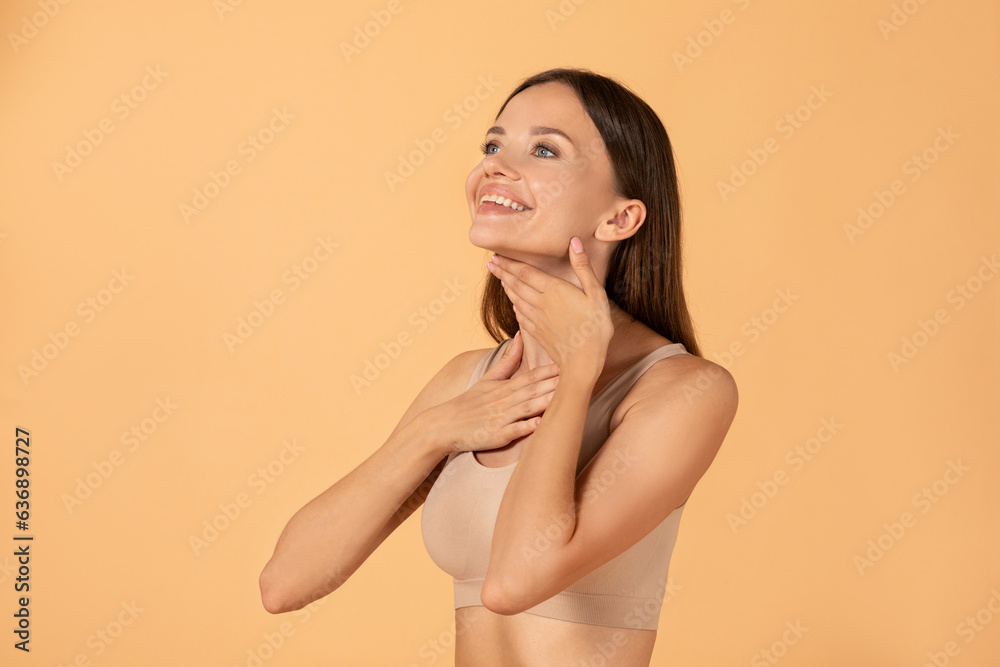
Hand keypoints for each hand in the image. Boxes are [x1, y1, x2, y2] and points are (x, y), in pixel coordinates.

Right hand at [429, 332, 559, 453]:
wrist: (443, 425)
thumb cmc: (468, 403)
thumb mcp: (488, 378)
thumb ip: (508, 360)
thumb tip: (521, 335)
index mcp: (505, 387)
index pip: (532, 376)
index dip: (552, 370)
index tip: (570, 363)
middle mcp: (504, 400)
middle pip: (534, 390)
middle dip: (556, 383)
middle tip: (578, 376)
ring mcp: (501, 418)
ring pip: (527, 408)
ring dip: (547, 402)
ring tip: (566, 397)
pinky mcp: (496, 435)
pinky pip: (514, 431)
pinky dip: (527, 427)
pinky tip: (541, 425)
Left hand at [487, 236, 612, 373]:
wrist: (583, 361)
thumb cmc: (595, 327)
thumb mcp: (595, 293)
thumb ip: (583, 267)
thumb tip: (574, 242)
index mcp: (554, 290)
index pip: (525, 272)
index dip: (509, 264)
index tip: (496, 256)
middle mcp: (541, 303)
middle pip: (516, 284)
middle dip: (502, 272)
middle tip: (491, 264)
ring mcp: (537, 319)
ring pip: (517, 299)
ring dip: (507, 288)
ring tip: (499, 279)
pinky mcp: (538, 333)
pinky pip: (521, 316)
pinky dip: (516, 307)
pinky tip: (514, 305)